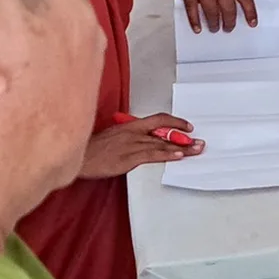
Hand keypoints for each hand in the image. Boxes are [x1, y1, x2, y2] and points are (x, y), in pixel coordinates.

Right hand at [75, 115, 202, 178]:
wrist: (80, 156)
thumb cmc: (95, 148)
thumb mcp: (115, 136)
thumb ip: (131, 136)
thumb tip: (146, 140)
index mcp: (130, 126)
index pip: (158, 120)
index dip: (175, 122)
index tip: (188, 127)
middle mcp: (133, 132)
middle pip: (164, 133)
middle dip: (184, 138)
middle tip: (199, 142)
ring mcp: (132, 145)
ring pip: (161, 144)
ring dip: (181, 148)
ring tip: (195, 150)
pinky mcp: (128, 158)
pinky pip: (151, 155)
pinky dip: (166, 154)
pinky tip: (177, 156)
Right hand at [173, 0, 256, 32]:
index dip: (250, 13)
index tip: (252, 23)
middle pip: (228, 9)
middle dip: (230, 22)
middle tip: (229, 28)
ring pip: (211, 12)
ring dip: (214, 23)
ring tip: (216, 28)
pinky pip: (192, 9)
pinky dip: (195, 21)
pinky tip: (198, 28)